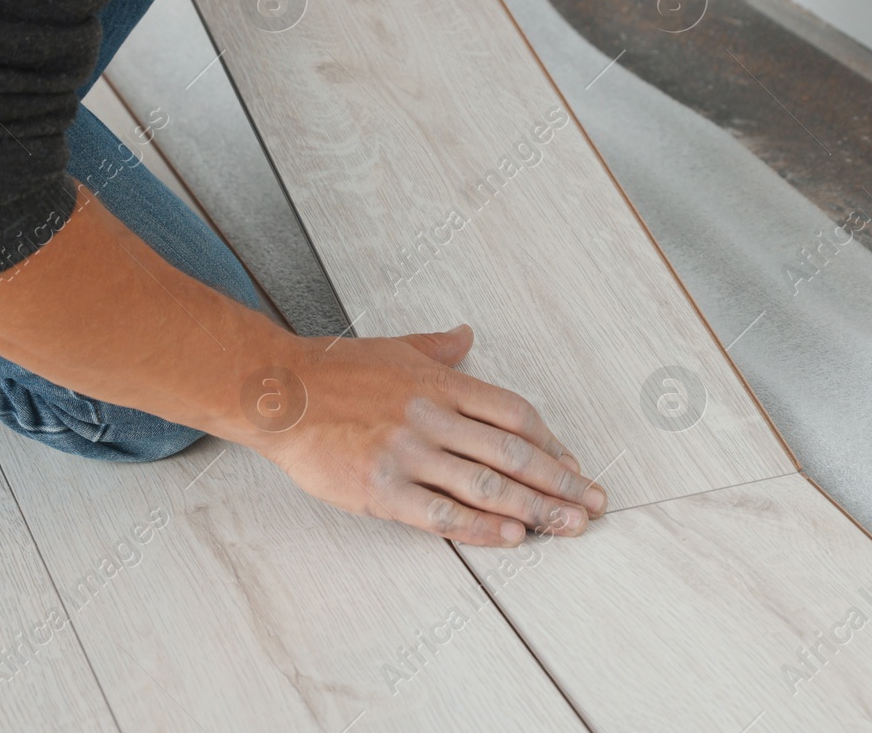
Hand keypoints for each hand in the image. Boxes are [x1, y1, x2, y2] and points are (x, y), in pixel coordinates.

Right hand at [244, 323, 607, 546]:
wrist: (280, 395)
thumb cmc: (336, 372)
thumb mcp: (396, 348)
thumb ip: (438, 348)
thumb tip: (467, 335)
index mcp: (441, 383)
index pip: (513, 414)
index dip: (550, 442)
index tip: (571, 464)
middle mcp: (433, 416)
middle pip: (513, 453)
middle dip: (559, 482)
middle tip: (592, 503)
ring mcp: (409, 453)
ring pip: (487, 486)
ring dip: (536, 509)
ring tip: (568, 526)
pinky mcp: (383, 489)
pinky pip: (444, 513)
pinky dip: (484, 527)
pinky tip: (513, 536)